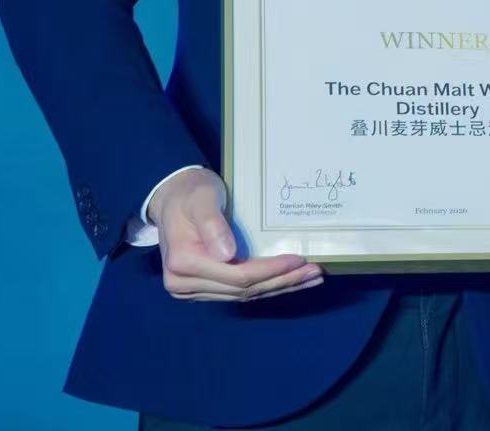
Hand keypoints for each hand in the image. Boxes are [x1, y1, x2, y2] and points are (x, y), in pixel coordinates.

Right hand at [151, 166, 322, 302]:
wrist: (173, 198)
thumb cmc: (190, 194)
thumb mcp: (203, 199)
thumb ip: (213, 225)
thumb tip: (228, 255)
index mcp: (183, 263)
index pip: (237, 275)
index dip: (270, 270)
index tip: (299, 260)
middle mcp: (183, 283)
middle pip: (243, 289)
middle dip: (282, 281)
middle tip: (316, 272)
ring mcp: (192, 289)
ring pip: (244, 294)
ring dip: (279, 287)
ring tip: (311, 278)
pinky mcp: (203, 288)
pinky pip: (239, 291)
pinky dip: (266, 286)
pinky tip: (290, 282)